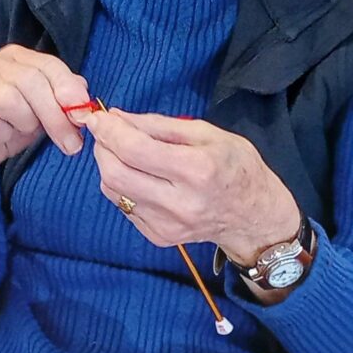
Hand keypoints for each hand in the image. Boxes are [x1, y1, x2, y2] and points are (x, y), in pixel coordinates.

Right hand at [0, 45, 89, 238]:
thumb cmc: (11, 127)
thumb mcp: (44, 113)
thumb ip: (63, 99)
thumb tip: (82, 93)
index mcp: (14, 57)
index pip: (47, 64)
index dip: (68, 89)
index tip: (82, 116)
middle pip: (30, 80)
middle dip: (55, 115)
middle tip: (71, 143)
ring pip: (8, 97)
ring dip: (25, 122)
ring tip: (24, 132)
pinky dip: (1, 133)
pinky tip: (0, 137)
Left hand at [82, 108, 299, 262]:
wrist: (254, 216)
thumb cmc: (235, 166)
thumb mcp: (207, 133)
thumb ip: (159, 125)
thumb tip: (118, 117)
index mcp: (196, 170)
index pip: (135, 150)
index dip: (109, 131)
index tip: (98, 116)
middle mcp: (179, 202)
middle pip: (115, 174)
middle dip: (102, 147)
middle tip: (106, 131)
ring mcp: (167, 225)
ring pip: (113, 191)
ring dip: (108, 165)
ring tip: (122, 150)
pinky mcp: (159, 236)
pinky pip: (124, 206)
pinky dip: (121, 184)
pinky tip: (138, 174)